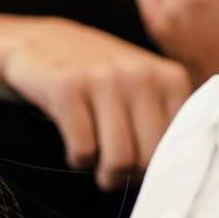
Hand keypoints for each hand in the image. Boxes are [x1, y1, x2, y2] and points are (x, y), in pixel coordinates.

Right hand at [0, 17, 189, 190]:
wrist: (39, 41)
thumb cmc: (97, 75)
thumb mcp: (143, 82)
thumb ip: (167, 116)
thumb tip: (177, 171)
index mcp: (170, 77)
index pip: (179, 145)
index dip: (158, 165)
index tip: (140, 165)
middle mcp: (140, 75)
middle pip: (149, 158)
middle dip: (130, 176)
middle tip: (115, 174)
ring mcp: (102, 79)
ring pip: (120, 159)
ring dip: (107, 175)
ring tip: (97, 165)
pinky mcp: (66, 88)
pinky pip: (83, 150)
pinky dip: (78, 160)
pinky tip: (75, 148)